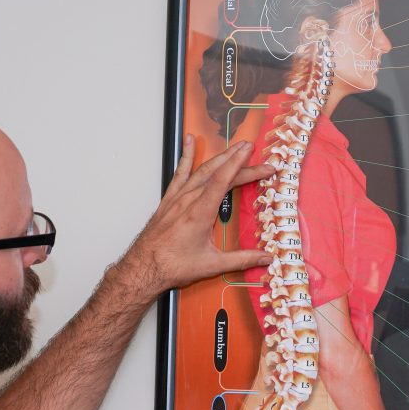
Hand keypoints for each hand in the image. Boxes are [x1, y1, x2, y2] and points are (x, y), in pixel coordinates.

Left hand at [115, 137, 272, 296]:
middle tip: (254, 150)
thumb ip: (241, 259)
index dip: (242, 166)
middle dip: (237, 159)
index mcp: (200, 212)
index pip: (224, 180)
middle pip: (217, 172)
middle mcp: (188, 200)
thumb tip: (265, 258)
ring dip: (220, 156)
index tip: (254, 155)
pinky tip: (190, 142)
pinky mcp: (169, 199)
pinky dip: (186, 156)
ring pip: (201, 170)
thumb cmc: (171, 265)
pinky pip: (180, 172)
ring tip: (235, 146)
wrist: (143, 267)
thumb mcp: (211, 265)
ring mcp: (177, 197)